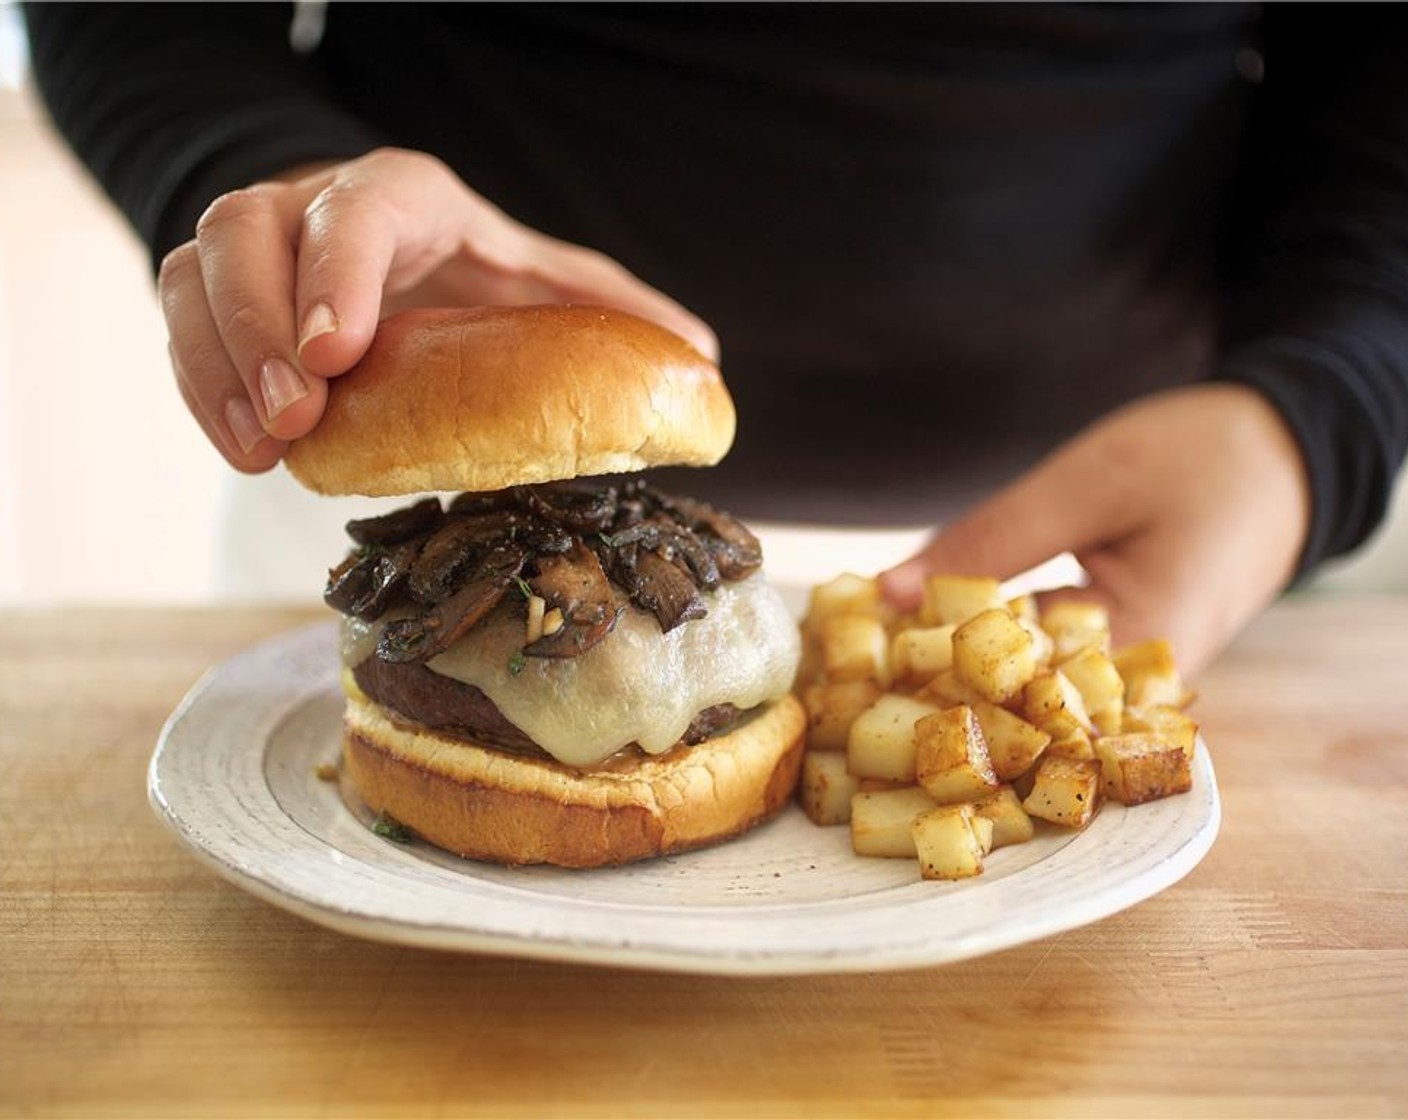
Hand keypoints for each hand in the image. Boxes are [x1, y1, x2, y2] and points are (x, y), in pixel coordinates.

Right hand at [157, 147, 718, 470]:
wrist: (391, 260)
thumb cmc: (475, 276)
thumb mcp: (543, 284)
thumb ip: (609, 314)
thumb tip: (703, 360)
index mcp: (410, 198)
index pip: (362, 205)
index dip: (341, 268)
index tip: (340, 351)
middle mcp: (316, 205)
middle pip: (251, 230)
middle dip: (263, 326)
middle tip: (300, 420)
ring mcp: (255, 245)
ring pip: (195, 271)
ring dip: (219, 363)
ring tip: (264, 448)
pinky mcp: (215, 293)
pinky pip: (178, 324)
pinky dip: (201, 386)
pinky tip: (245, 447)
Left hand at [878, 383, 1311, 674]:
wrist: (1289, 453)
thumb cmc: (1202, 458)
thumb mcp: (1090, 483)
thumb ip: (992, 540)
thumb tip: (887, 593)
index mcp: (1140, 652)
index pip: (1009, 699)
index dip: (915, 694)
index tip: (840, 682)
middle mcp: (1132, 690)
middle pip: (1007, 717)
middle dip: (915, 701)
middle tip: (829, 685)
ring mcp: (1124, 684)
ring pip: (1017, 701)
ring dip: (939, 681)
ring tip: (853, 666)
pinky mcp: (1112, 663)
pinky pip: (1036, 677)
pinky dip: (975, 659)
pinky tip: (913, 640)